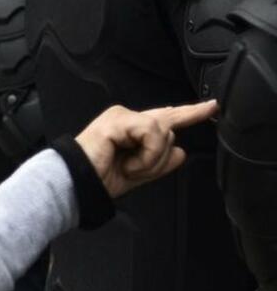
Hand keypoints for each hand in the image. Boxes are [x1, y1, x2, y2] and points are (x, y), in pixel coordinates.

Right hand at [75, 101, 217, 197]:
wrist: (79, 184)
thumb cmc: (100, 177)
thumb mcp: (140, 173)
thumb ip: (161, 161)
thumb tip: (180, 151)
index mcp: (131, 128)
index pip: (166, 117)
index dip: (191, 112)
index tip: (211, 106)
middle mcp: (127, 117)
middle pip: (168, 126)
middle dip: (158, 155)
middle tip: (132, 168)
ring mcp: (122, 116)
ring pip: (164, 133)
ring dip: (151, 160)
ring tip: (128, 169)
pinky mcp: (118, 119)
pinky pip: (152, 134)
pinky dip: (146, 155)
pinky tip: (128, 164)